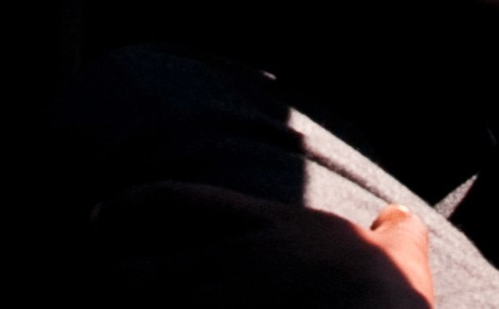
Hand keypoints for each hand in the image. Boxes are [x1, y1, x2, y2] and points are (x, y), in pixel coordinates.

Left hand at [89, 184, 434, 306]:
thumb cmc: (386, 296)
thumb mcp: (397, 253)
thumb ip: (392, 233)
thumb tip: (400, 221)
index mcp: (259, 226)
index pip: (174, 202)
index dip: (127, 208)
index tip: (97, 218)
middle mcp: (223, 268)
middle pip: (133, 276)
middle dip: (114, 288)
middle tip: (108, 292)